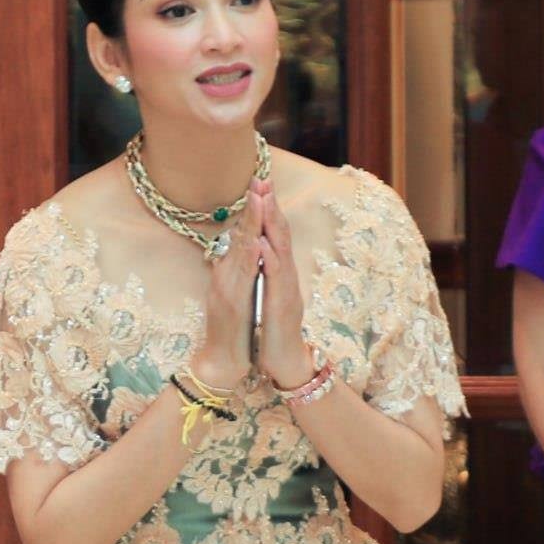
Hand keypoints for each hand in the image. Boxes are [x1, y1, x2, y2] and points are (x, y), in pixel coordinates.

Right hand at [191, 189, 263, 388]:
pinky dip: (250, 259)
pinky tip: (257, 243)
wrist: (221, 359)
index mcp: (230, 270)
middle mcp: (226, 274)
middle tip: (260, 180)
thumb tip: (244, 248)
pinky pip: (242, 277)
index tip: (262, 185)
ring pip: (240, 250)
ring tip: (259, 199)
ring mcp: (227, 287)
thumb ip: (238, 269)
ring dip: (251, 224)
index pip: (243, 235)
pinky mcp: (231, 303)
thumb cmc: (231, 328)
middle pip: (240, 234)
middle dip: (252, 207)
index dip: (253, 210)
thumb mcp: (235, 292)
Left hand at [252, 178, 311, 388]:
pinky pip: (276, 280)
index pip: (273, 235)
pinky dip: (270, 260)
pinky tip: (263, 245)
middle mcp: (286, 276)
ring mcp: (287, 290)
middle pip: (280, 235)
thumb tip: (256, 251)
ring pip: (281, 251)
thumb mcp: (265, 295)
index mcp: (279, 273)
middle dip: (271, 207)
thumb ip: (263, 272)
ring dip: (272, 225)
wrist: (284, 362)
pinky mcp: (283, 306)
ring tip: (264, 201)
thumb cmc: (272, 330)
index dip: (267, 210)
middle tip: (263, 181)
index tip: (259, 185)